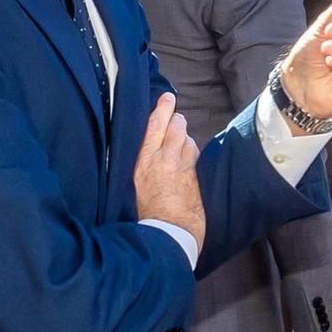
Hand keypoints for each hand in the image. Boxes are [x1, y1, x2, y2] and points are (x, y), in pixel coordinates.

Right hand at [134, 92, 204, 253]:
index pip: (153, 126)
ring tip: (180, 150)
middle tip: (176, 121)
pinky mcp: (196, 175)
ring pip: (188, 139)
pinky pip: (197, 156)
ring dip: (186, 140)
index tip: (167, 98)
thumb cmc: (147, 214)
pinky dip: (194, 156)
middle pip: (175, 126)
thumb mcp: (134, 186)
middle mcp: (162, 160)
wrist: (168, 234)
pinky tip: (190, 164)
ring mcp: (182, 167)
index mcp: (142, 162)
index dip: (162, 109)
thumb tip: (143, 151)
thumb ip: (140, 165)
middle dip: (177, 121)